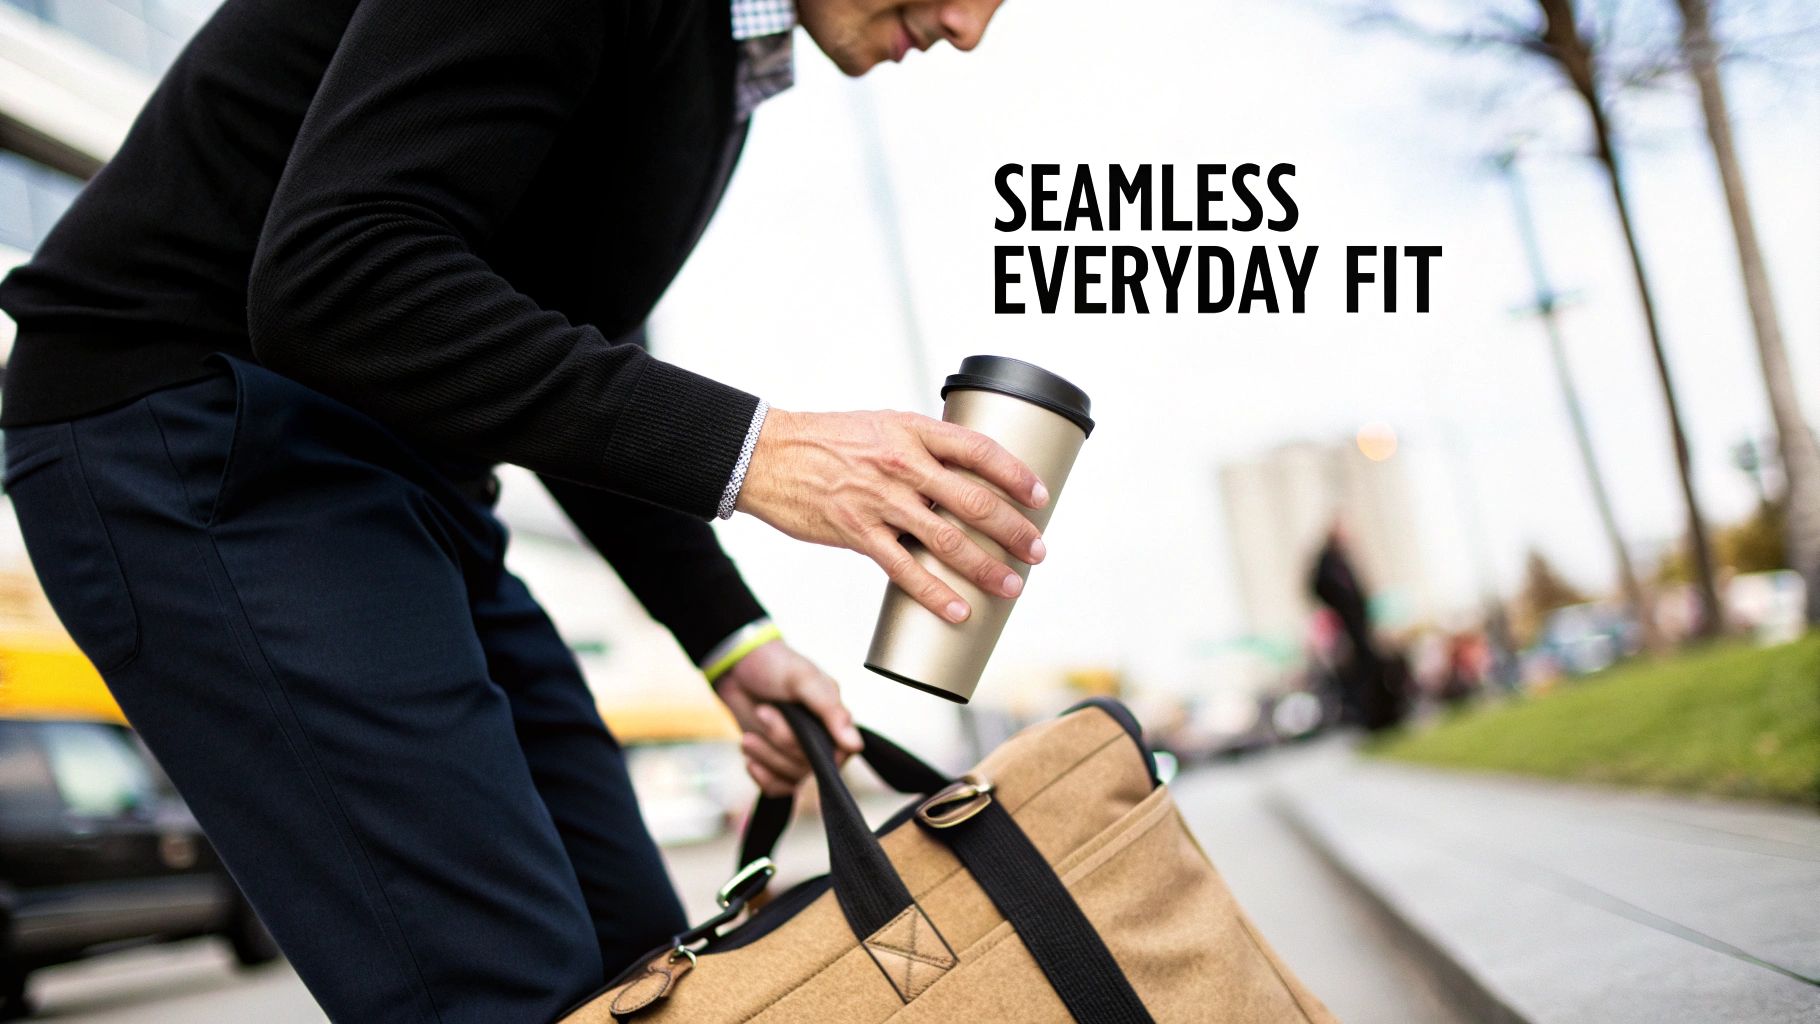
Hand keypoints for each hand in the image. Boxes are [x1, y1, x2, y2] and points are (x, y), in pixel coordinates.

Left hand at [713, 640, 863, 796]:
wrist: (737, 668)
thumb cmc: (775, 666)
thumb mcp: (805, 680)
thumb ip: (830, 711)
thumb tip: (855, 746)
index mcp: (835, 722)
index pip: (837, 756)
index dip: (814, 749)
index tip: (797, 725)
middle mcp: (821, 743)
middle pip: (807, 767)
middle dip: (780, 740)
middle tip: (763, 711)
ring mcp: (796, 755)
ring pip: (789, 779)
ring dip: (766, 756)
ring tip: (749, 736)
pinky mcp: (775, 764)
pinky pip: (776, 788)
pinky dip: (761, 776)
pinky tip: (750, 759)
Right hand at [735, 409, 1048, 622]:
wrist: (767, 456)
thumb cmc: (826, 440)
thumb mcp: (881, 425)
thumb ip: (920, 446)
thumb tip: (961, 470)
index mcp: (912, 431)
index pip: (979, 450)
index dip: (1016, 474)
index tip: (1040, 497)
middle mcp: (902, 464)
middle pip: (974, 500)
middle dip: (1013, 529)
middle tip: (1037, 550)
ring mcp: (880, 500)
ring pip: (947, 540)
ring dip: (986, 567)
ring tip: (1012, 584)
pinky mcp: (857, 532)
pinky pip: (905, 570)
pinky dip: (936, 594)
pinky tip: (958, 610)